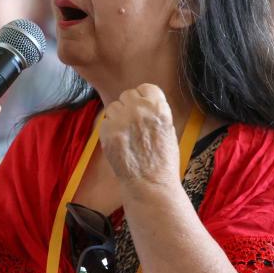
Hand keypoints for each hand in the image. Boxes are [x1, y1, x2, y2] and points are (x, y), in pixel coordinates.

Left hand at [99, 84, 180, 198]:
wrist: (151, 184)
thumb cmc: (163, 162)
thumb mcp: (168, 130)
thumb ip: (154, 114)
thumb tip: (142, 103)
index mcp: (159, 107)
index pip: (145, 88)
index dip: (143, 99)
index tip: (141, 109)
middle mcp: (140, 110)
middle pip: (127, 95)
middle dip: (128, 107)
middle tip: (132, 125)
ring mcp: (122, 120)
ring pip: (113, 107)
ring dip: (117, 118)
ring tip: (126, 136)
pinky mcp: (108, 131)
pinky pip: (105, 122)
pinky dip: (109, 132)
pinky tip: (119, 144)